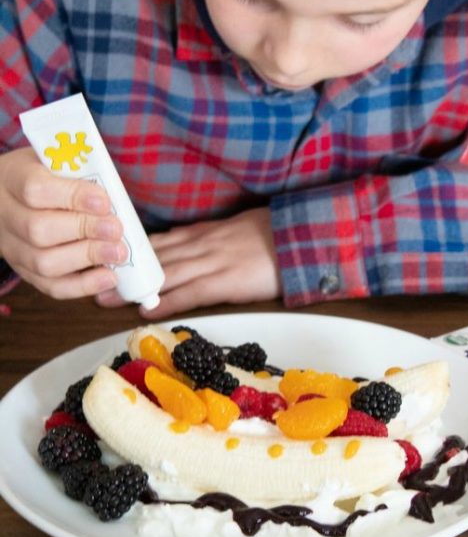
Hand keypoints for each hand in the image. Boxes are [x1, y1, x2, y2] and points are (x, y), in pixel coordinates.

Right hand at [0, 147, 125, 298]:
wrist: (12, 193)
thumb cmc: (45, 173)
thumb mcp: (55, 159)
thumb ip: (79, 171)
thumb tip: (112, 198)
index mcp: (11, 178)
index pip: (35, 189)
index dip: (72, 197)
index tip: (103, 201)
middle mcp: (4, 215)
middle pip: (38, 230)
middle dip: (84, 230)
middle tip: (116, 229)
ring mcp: (11, 246)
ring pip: (43, 262)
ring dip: (86, 258)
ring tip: (119, 252)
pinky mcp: (24, 270)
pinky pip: (50, 285)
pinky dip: (83, 285)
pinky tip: (109, 277)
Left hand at [95, 207, 281, 316]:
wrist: (303, 235)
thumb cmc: (275, 233)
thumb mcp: (236, 226)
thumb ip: (209, 234)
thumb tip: (182, 240)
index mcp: (206, 232)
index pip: (162, 241)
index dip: (134, 253)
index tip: (109, 259)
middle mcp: (204, 244)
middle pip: (156, 258)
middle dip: (125, 271)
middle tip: (95, 281)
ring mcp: (214, 261)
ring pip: (166, 275)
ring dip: (136, 289)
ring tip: (110, 298)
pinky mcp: (228, 280)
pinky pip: (191, 292)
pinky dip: (168, 301)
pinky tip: (148, 310)